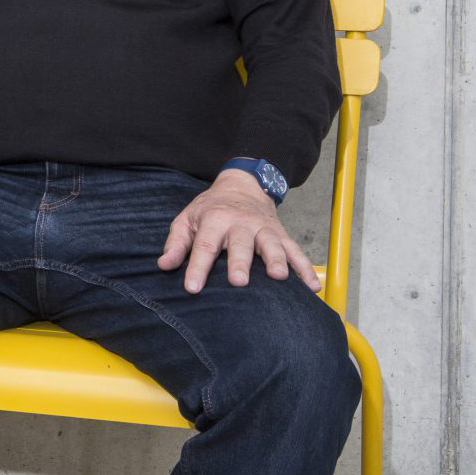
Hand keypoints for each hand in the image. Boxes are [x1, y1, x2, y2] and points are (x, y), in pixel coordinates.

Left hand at [157, 169, 318, 293]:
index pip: (204, 246)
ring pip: (272, 244)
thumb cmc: (210, 209)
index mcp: (215, 220)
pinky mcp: (281, 235)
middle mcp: (241, 224)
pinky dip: (305, 268)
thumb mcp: (188, 219)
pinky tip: (312, 286)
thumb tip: (164, 264)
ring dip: (276, 260)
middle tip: (239, 282)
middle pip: (240, 244)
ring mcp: (264, 229)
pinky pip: (296, 251)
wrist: (243, 186)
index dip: (197, 267)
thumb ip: (176, 243)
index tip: (192, 288)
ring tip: (279, 278)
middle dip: (240, 262)